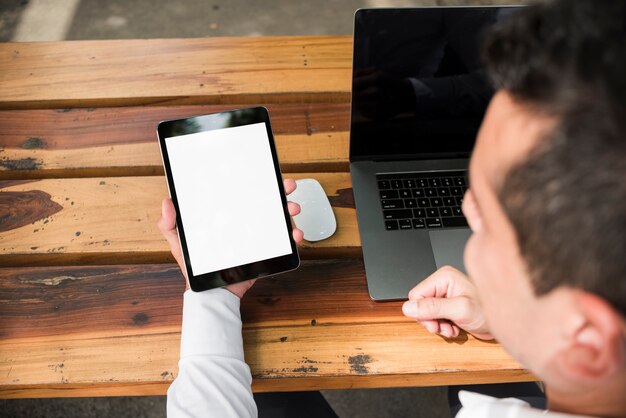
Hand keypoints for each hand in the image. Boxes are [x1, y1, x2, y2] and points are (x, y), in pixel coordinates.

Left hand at [157, 179, 303, 297]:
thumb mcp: (178, 242)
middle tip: (287, 186)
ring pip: (278, 217)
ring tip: (292, 208)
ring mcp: (256, 236)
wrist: (210, 293)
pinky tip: (294, 234)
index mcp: (226, 216)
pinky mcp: (265, 251)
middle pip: (266, 201)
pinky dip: (292, 236)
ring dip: (289, 209)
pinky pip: (283, 242)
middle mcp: (243, 222)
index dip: (256, 181)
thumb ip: (169, 224)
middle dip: (281, 191)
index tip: (266, 172)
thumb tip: (168, 202)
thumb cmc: (194, 267)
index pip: (243, 193)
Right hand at [402, 266, 492, 339]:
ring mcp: (447, 294)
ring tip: (450, 330)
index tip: (433, 324)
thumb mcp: (459, 310)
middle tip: (442, 328)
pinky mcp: (450, 305)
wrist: (507, 322)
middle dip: (430, 320)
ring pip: (427, 313)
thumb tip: (410, 307)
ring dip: (437, 325)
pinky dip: (442, 326)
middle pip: (420, 304)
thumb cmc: (489, 311)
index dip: (421, 312)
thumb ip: (433, 308)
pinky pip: (435, 317)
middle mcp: (443, 283)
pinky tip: (453, 329)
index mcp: (443, 277)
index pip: (416, 295)